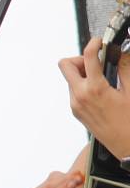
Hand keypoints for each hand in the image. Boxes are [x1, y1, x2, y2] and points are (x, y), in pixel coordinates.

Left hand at [59, 37, 129, 159]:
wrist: (126, 146)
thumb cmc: (129, 122)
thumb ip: (124, 68)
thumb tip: (120, 52)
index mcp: (94, 89)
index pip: (87, 56)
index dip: (94, 43)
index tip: (101, 41)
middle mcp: (79, 96)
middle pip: (65, 65)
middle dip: (80, 58)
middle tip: (97, 62)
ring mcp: (75, 105)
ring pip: (70, 78)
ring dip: (84, 72)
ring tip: (104, 78)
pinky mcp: (76, 111)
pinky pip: (75, 90)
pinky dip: (85, 84)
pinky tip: (102, 90)